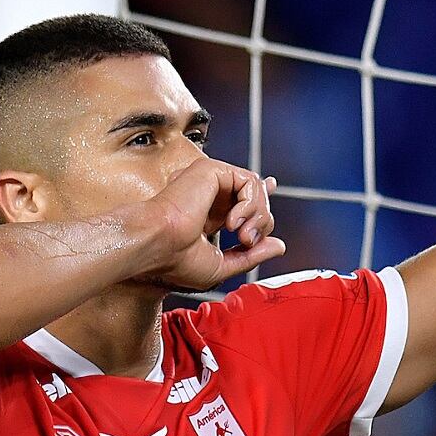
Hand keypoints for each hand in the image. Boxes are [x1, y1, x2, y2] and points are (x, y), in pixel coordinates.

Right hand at [139, 157, 285, 291]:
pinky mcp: (210, 170)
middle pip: (255, 196)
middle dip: (262, 223)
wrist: (157, 246)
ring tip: (241, 236)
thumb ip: (251, 255)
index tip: (272, 187)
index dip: (259, 194)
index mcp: (206, 212)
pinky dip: (250, 205)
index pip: (239, 196)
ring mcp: (207, 180)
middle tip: (246, 242)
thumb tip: (279, 246)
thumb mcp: (221, 265)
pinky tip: (232, 222)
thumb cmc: (175, 260)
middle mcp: (206, 193)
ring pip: (256, 188)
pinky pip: (250, 181)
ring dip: (258, 216)